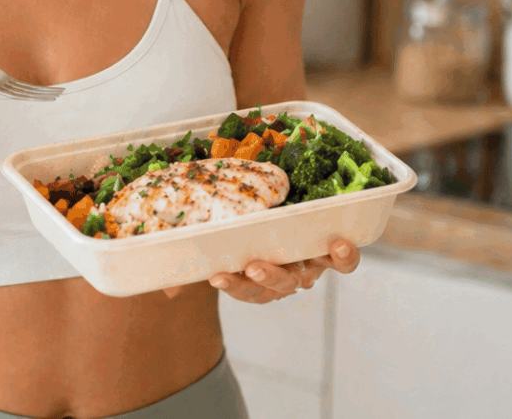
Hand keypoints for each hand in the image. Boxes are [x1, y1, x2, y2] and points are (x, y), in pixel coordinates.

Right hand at [161, 238, 360, 302]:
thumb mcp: (214, 248)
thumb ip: (191, 268)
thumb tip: (167, 292)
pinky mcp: (330, 251)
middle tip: (251, 266)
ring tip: (305, 251)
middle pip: (277, 286)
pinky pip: (342, 261)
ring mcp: (307, 266)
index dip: (233, 286)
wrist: (275, 220)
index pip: (245, 291)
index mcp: (255, 283)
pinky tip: (340, 242)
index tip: (216, 275)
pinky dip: (344, 256)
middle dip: (265, 279)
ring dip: (301, 268)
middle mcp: (283, 278)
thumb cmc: (240, 237)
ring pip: (307, 275)